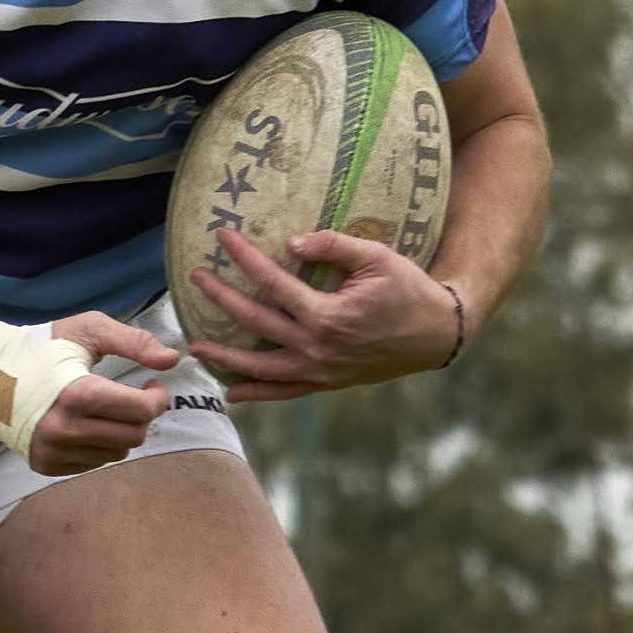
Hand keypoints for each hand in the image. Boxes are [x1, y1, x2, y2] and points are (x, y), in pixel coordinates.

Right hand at [24, 307, 187, 476]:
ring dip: (120, 430)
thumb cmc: (42, 346)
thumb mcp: (88, 330)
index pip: (141, 411)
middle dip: (142, 415)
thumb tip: (172, 360)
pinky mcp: (45, 464)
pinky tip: (85, 423)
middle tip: (134, 397)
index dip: (157, 398)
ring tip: (105, 409)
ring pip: (117, 453)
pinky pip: (93, 463)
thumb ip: (134, 342)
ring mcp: (53, 451)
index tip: (153, 386)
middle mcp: (64, 429)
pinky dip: (98, 444)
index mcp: (77, 394)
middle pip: (134, 436)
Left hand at [178, 227, 463, 405]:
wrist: (437, 334)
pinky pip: (286, 393)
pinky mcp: (328, 384)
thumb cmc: (408, 290)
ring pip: (263, 368)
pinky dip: (259, 394)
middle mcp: (317, 348)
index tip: (222, 237)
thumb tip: (290, 242)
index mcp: (327, 315)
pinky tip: (233, 393)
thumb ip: (333, 246)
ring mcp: (321, 371)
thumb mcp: (377, 257)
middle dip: (222, 299)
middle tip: (195, 279)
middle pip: (257, 322)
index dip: (245, 258)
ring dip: (227, 358)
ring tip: (196, 348)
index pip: (273, 282)